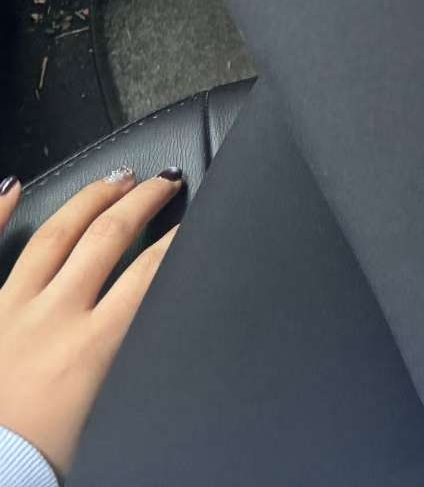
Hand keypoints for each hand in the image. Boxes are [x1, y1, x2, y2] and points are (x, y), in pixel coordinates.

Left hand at [0, 166, 181, 475]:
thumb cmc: (40, 456)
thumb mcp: (108, 409)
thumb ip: (131, 357)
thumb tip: (158, 321)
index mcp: (93, 346)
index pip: (150, 271)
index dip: (178, 238)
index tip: (194, 220)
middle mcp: (53, 316)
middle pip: (109, 237)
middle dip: (143, 201)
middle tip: (164, 181)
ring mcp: (9, 308)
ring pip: (56, 234)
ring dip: (91, 199)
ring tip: (116, 178)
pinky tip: (14, 186)